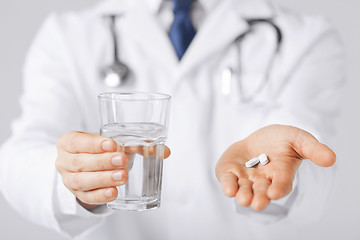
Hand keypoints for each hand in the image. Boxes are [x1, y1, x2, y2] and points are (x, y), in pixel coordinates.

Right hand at [56, 131, 170, 208]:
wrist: (85, 164)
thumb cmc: (100, 150)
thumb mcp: (112, 143)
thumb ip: (137, 144)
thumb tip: (166, 151)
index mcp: (69, 142)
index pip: (77, 141)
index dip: (93, 143)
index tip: (113, 144)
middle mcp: (64, 161)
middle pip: (80, 162)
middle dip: (103, 162)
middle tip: (123, 161)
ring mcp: (69, 179)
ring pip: (82, 181)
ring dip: (103, 179)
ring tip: (122, 177)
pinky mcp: (78, 194)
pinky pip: (87, 197)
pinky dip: (100, 195)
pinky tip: (114, 193)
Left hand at [215, 125, 335, 210]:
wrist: (258, 139)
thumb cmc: (281, 140)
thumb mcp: (298, 139)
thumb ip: (312, 148)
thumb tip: (331, 158)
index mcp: (281, 174)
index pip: (281, 184)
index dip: (278, 188)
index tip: (274, 193)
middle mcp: (263, 181)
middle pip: (262, 192)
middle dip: (260, 197)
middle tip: (258, 203)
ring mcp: (245, 178)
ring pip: (244, 190)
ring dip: (243, 195)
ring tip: (243, 199)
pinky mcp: (230, 173)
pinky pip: (228, 181)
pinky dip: (228, 185)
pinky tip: (229, 189)